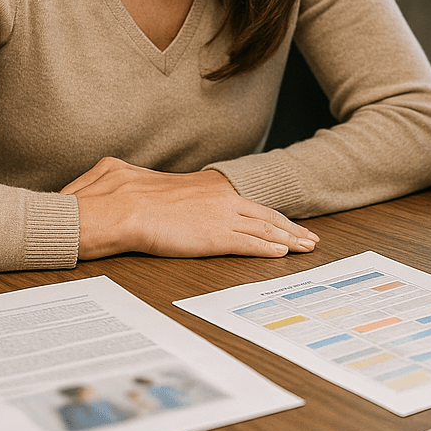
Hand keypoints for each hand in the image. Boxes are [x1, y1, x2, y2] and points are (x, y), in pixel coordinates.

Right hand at [62, 157, 319, 260]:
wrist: (120, 208)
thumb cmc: (121, 194)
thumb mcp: (135, 176)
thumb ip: (146, 180)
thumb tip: (129, 179)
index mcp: (208, 185)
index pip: (246, 200)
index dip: (266, 212)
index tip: (282, 219)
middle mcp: (222, 198)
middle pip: (266, 214)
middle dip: (290, 227)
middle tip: (309, 236)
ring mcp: (222, 217)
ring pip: (266, 229)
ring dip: (289, 240)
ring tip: (307, 246)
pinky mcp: (217, 238)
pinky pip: (251, 245)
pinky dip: (269, 249)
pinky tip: (283, 254)